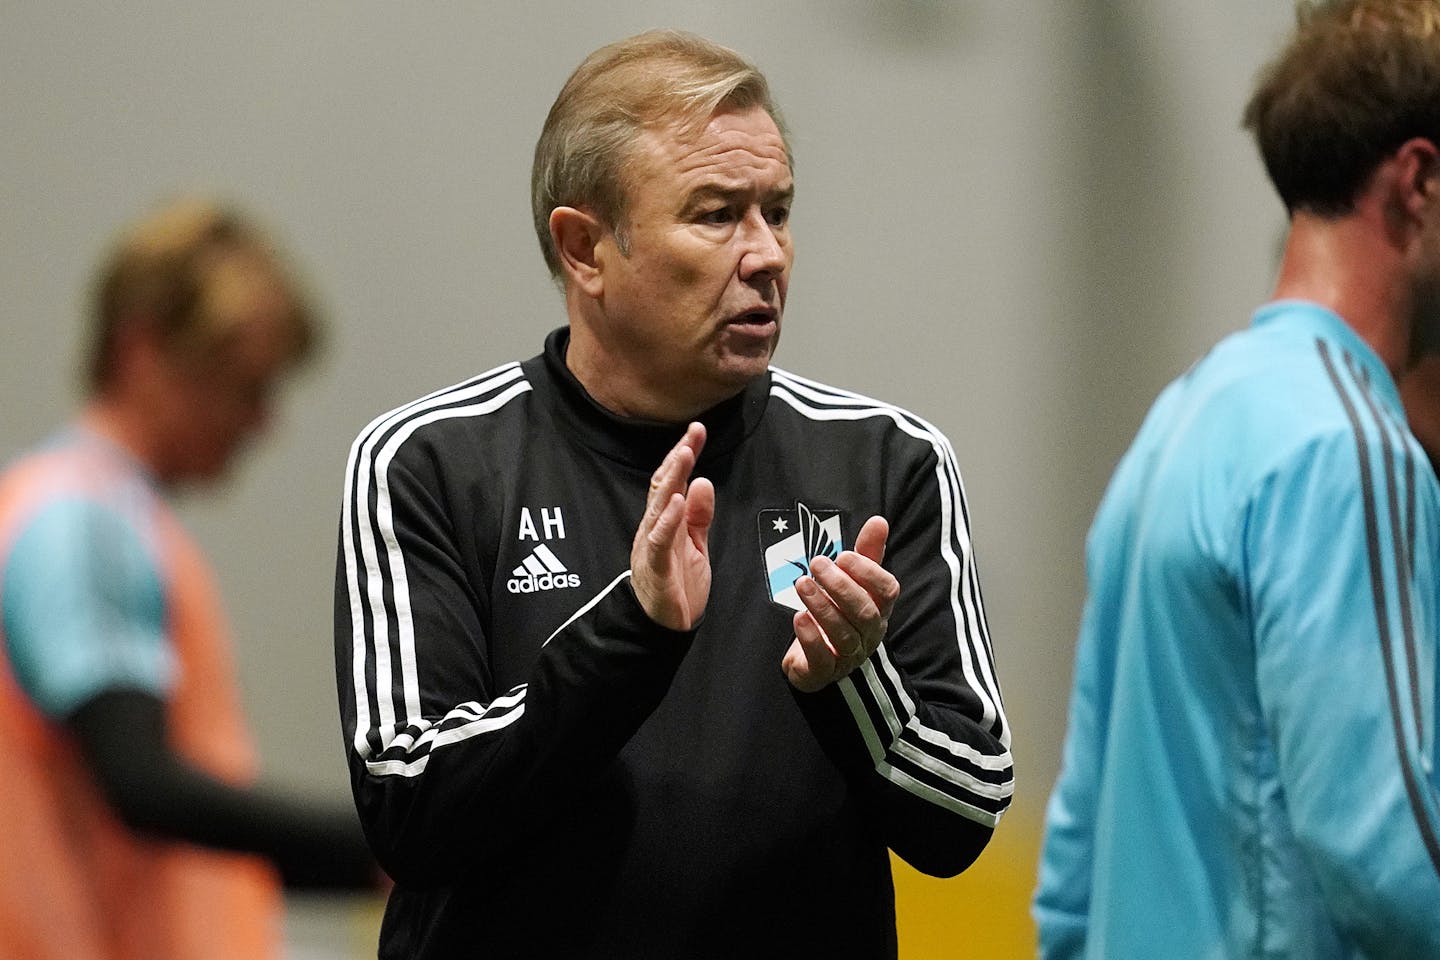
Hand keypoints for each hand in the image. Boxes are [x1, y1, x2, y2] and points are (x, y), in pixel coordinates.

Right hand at [630, 422, 714, 630]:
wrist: (666, 626)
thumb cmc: (678, 584)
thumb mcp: (696, 544)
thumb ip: (699, 515)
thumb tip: (704, 481)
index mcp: (664, 522)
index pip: (671, 481)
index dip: (683, 455)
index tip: (697, 431)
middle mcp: (654, 528)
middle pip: (662, 487)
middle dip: (678, 458)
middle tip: (692, 434)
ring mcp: (651, 546)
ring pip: (659, 507)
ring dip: (672, 480)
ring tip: (684, 455)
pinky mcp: (655, 567)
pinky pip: (658, 540)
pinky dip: (667, 520)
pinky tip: (677, 502)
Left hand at [781, 515, 898, 692]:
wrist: (813, 660)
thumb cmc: (837, 613)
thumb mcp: (851, 582)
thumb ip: (865, 554)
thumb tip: (879, 520)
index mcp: (879, 610)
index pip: (888, 591)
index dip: (868, 573)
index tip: (844, 555)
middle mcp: (869, 635)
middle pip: (865, 613)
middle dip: (841, 586)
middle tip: (817, 564)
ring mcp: (848, 657)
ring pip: (843, 635)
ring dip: (822, 606)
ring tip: (802, 584)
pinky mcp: (824, 672)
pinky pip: (822, 659)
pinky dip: (811, 637)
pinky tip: (799, 618)